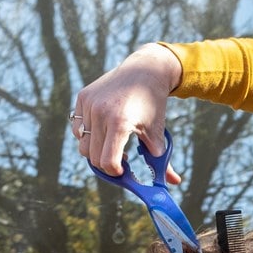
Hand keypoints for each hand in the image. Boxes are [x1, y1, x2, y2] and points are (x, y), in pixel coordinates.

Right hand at [72, 43, 182, 183]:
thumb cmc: (153, 104)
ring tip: (113, 142)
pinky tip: (103, 129)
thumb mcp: (158, 132)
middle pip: (93, 157)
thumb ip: (163, 159)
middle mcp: (100, 113)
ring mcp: (89, 104)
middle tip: (121, 159)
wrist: (145, 70)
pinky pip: (78, 128)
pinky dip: (88, 135)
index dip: (115, 172)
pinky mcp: (83, 97)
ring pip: (83, 144)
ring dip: (96, 150)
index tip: (124, 171)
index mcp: (120, 123)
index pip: (108, 162)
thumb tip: (174, 182)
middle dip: (106, 164)